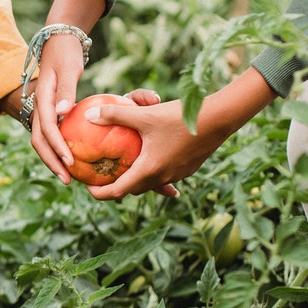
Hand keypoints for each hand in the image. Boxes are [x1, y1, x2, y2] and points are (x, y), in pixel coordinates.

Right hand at [26, 39, 165, 185]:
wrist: (57, 43)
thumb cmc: (66, 54)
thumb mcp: (68, 69)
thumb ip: (66, 91)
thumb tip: (63, 113)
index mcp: (42, 98)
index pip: (46, 128)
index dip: (57, 147)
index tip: (71, 162)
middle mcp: (38, 108)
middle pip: (39, 141)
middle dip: (51, 162)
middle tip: (68, 179)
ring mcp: (41, 112)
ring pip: (42, 142)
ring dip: (53, 160)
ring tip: (69, 177)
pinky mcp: (49, 114)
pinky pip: (50, 136)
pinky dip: (58, 151)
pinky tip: (74, 161)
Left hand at [75, 68, 277, 199]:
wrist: (219, 119)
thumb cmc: (179, 117)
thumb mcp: (144, 115)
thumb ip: (114, 115)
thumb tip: (89, 114)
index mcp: (148, 170)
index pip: (117, 191)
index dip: (99, 193)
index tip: (88, 187)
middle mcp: (163, 177)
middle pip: (133, 189)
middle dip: (117, 185)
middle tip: (103, 174)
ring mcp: (178, 174)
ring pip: (150, 183)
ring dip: (137, 178)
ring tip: (125, 165)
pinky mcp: (188, 168)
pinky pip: (165, 174)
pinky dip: (154, 170)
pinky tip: (152, 156)